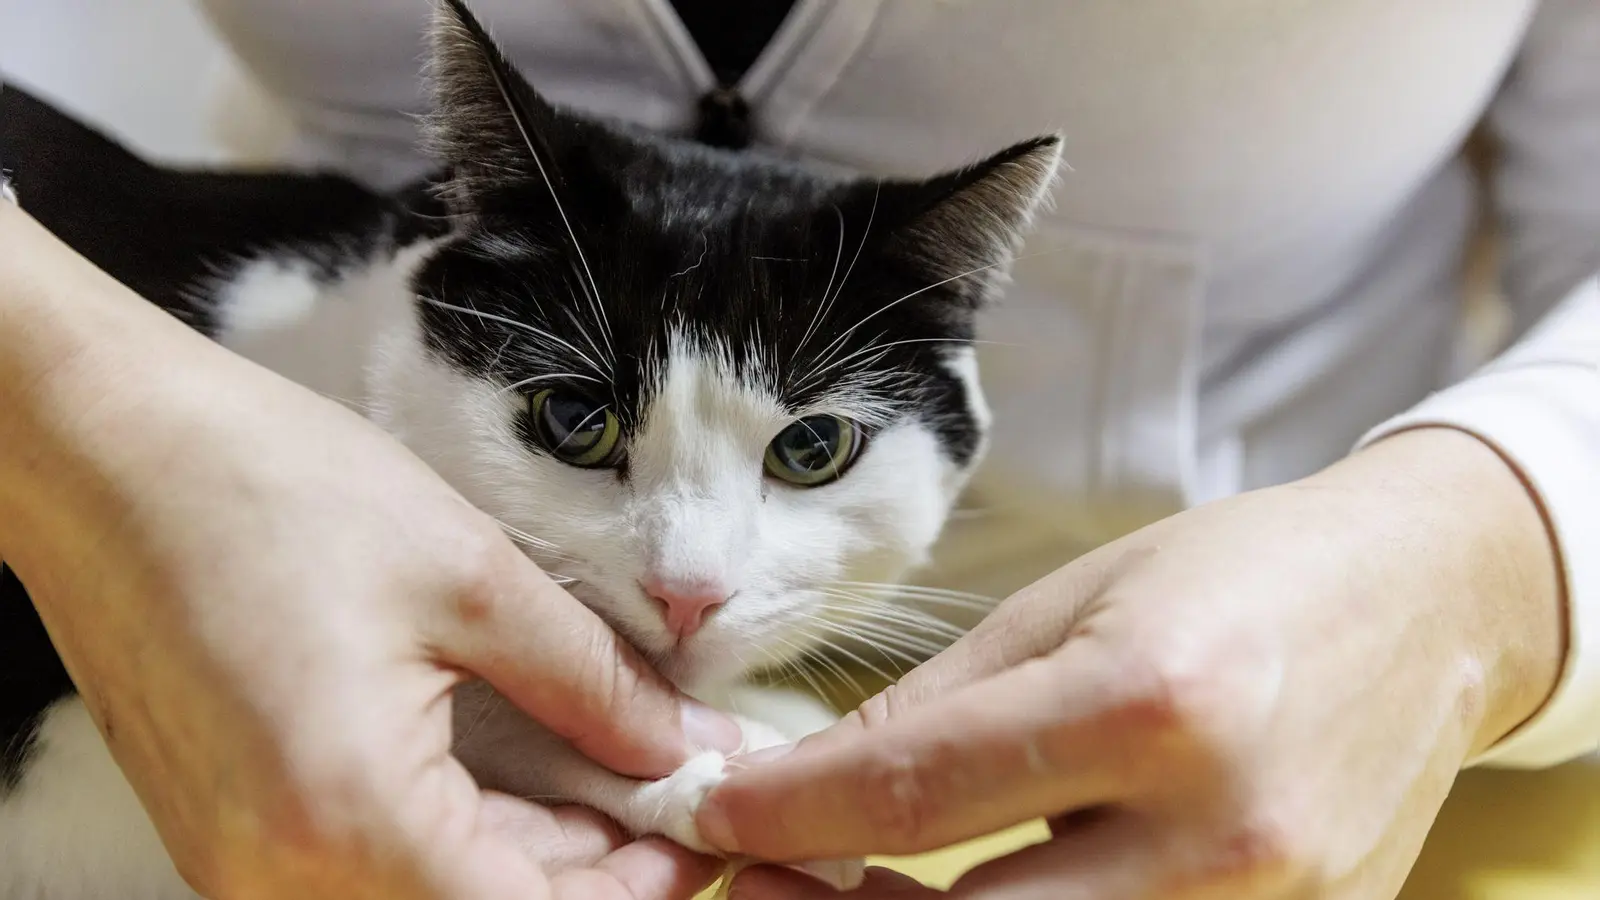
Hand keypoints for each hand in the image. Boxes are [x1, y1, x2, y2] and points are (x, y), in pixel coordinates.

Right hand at [0, 206, 734, 898]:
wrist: (103, 446)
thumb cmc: (267, 489)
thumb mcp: (470, 577)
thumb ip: (595, 685)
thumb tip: (684, 745)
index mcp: (345, 820)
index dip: (635, 890)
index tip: (696, 830)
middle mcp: (280, 873)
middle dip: (592, 871)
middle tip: (668, 794)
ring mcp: (241, 859)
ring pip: (425, 895)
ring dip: (528, 856)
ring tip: (611, 776)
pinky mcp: (229, 825)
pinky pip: (366, 863)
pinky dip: (456, 833)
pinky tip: (520, 774)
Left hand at [697, 428, 1563, 898]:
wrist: (1422, 606)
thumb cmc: (1238, 575)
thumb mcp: (1071, 603)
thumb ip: (937, 707)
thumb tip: (808, 778)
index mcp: (1152, 703)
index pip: (916, 790)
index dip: (784, 811)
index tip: (707, 815)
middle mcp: (1218, 835)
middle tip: (758, 876)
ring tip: (849, 884)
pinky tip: (969, 896)